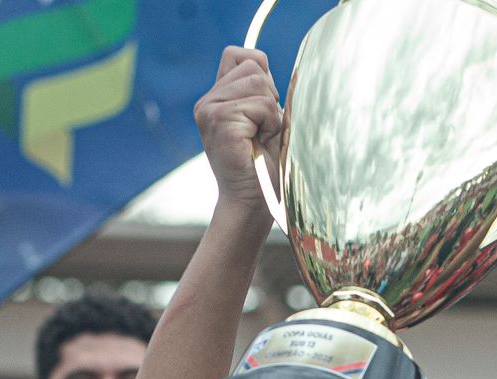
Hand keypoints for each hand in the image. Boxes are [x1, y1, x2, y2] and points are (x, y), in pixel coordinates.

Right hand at [195, 47, 283, 215]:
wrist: (250, 204)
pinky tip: (259, 144)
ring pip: (258, 82)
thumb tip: (287, 73)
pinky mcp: (220, 119)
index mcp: (216, 99)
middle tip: (263, 130)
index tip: (264, 108)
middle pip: (253, 66)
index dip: (260, 72)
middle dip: (269, 97)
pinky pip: (261, 104)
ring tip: (261, 138)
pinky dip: (270, 124)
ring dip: (271, 112)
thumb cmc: (263, 169)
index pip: (238, 55)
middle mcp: (208, 101)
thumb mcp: (265, 123)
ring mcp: (210, 109)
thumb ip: (264, 94)